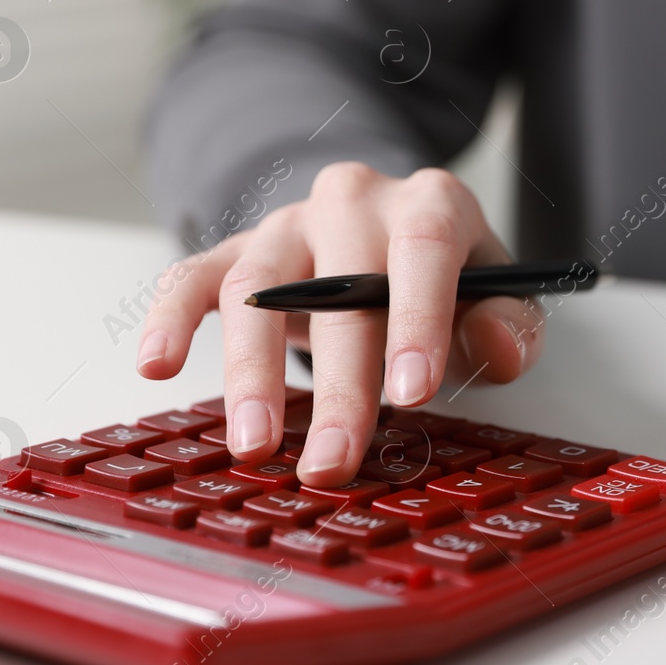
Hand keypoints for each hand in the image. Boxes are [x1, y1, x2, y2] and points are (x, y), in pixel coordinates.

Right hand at [134, 163, 545, 485]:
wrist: (388, 233)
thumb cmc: (447, 281)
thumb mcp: (497, 295)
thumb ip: (509, 323)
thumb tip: (498, 347)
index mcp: (430, 204)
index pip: (424, 249)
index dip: (417, 321)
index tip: (411, 394)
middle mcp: (354, 201)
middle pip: (340, 288)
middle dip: (338, 385)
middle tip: (332, 463)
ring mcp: (289, 225)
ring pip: (257, 288)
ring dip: (251, 373)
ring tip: (254, 447)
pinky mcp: (236, 250)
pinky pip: (190, 275)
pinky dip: (169, 318)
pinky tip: (156, 365)